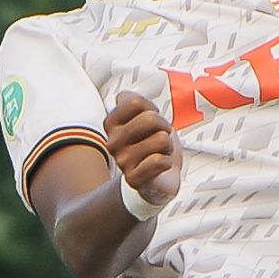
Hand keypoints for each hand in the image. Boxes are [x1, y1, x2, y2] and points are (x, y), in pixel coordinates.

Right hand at [104, 91, 179, 207]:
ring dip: (167, 146)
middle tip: (160, 137)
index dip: (152, 109)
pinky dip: (167, 163)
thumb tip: (122, 97)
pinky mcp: (133, 179)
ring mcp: (122, 162)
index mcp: (111, 124)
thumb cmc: (152, 142)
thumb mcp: (144, 115)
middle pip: (150, 119)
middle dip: (164, 127)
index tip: (152, 121)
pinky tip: (160, 166)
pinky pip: (159, 162)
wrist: (158, 177)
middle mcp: (112, 142)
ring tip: (160, 153)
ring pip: (161, 139)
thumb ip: (133, 100)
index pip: (135, 102)